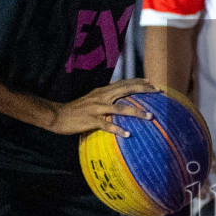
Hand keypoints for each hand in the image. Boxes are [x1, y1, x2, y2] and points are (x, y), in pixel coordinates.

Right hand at [42, 79, 157, 135]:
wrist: (58, 115)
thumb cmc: (77, 110)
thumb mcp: (93, 99)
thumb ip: (106, 97)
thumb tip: (120, 99)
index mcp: (102, 91)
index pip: (124, 83)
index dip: (138, 81)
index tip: (152, 82)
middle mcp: (102, 97)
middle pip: (126, 90)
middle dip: (143, 90)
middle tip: (157, 92)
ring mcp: (97, 108)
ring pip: (121, 109)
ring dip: (136, 113)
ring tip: (150, 117)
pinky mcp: (91, 120)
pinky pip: (107, 125)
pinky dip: (118, 130)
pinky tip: (128, 134)